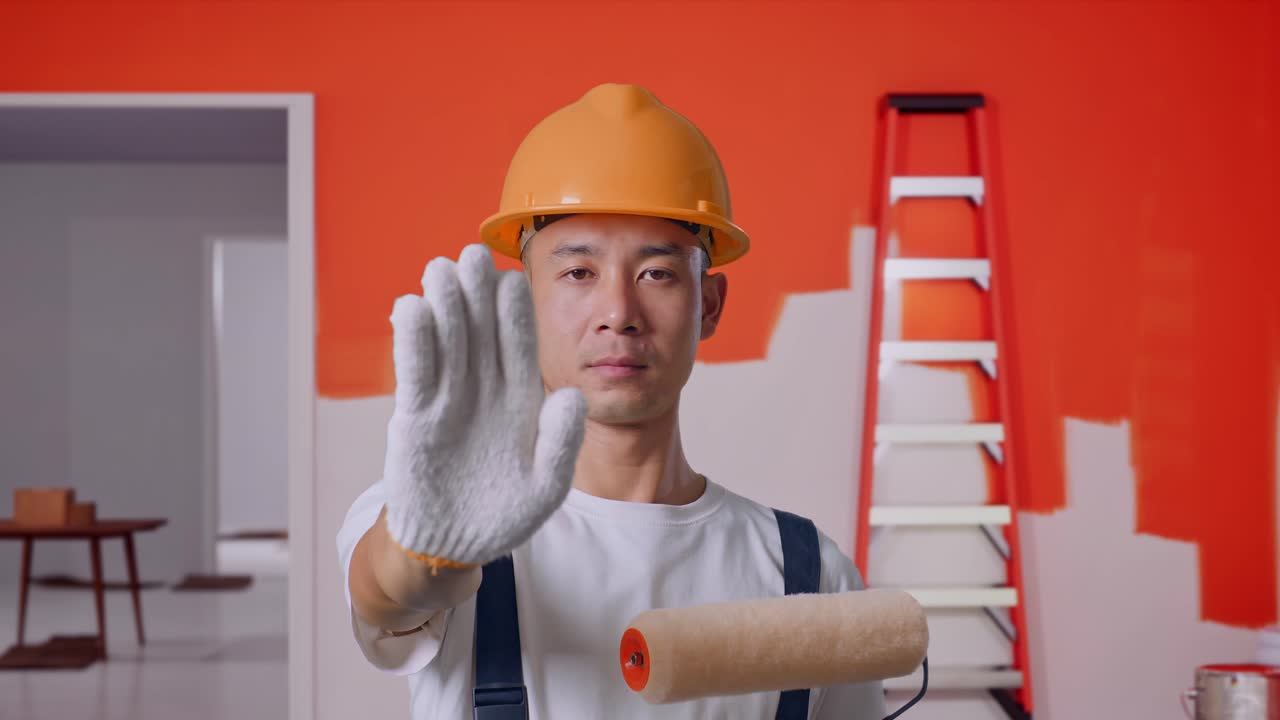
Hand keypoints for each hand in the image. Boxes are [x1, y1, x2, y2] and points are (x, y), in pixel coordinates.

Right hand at [382, 244, 586, 566]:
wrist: (452, 546)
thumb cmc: (504, 515)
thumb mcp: (546, 487)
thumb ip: (561, 444)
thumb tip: (574, 396)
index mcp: (519, 400)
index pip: (519, 347)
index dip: (515, 314)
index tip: (514, 280)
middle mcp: (483, 391)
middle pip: (480, 333)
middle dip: (476, 294)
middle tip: (473, 254)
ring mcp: (447, 401)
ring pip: (446, 343)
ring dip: (443, 306)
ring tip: (441, 269)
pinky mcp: (415, 417)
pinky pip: (414, 372)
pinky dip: (413, 342)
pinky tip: (411, 308)